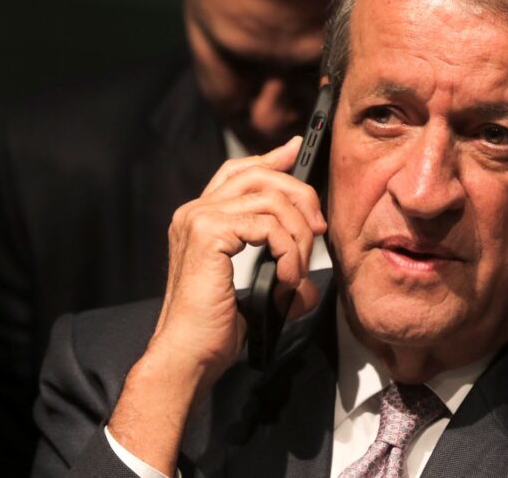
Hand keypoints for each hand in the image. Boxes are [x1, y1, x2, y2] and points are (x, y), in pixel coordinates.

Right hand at [107, 136, 325, 474]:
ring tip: (297, 271)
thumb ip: (278, 269)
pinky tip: (288, 278)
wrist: (189, 356)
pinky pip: (268, 224)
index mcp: (201, 220)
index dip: (272, 158)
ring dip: (297, 235)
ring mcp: (198, 220)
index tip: (297, 151)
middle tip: (318, 228)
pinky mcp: (208, 234)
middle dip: (300, 196)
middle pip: (260, 176)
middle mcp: (194, 212)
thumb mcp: (256, 289)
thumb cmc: (216, 330)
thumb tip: (312, 274)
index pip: (239, 172)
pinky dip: (288, 250)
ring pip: (270, 199)